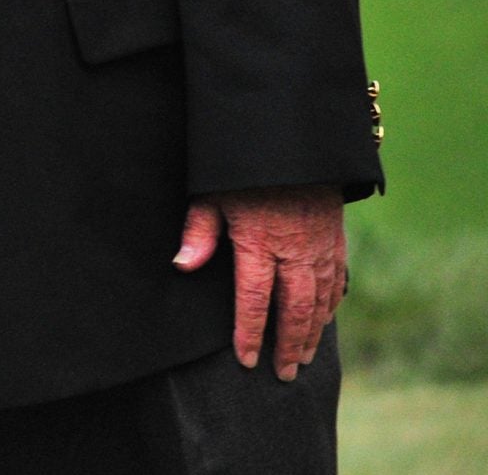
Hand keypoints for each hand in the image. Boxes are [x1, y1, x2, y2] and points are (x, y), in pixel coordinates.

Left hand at [173, 184, 345, 380]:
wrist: (293, 144)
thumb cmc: (242, 171)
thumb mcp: (211, 194)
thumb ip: (199, 231)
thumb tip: (182, 266)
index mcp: (259, 244)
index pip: (253, 301)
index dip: (250, 333)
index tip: (246, 359)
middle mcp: (294, 252)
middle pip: (293, 310)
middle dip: (288, 346)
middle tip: (283, 374)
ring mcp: (319, 248)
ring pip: (319, 301)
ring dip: (312, 333)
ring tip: (304, 358)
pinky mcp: (335, 239)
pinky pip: (336, 281)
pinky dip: (331, 306)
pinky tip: (324, 321)